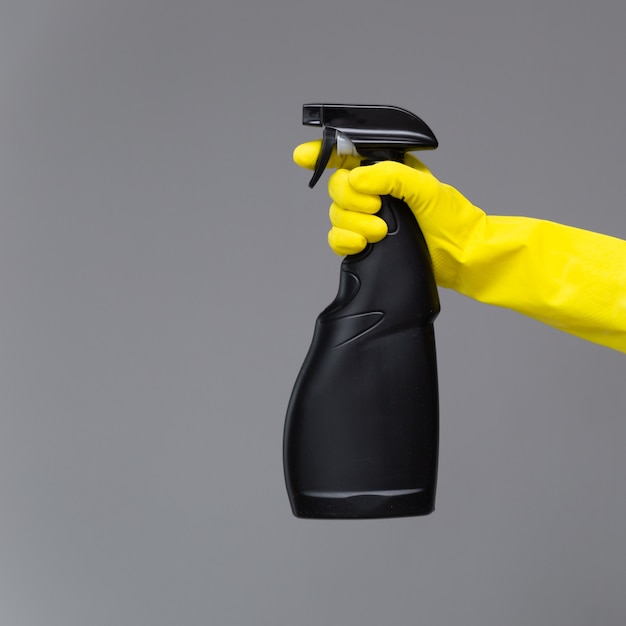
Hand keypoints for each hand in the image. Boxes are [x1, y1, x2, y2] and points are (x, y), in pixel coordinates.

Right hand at [293, 140, 485, 287]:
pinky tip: (363, 243)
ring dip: (355, 223)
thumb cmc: (451, 218)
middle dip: (352, 198)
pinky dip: (345, 240)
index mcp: (386, 169)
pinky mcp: (364, 242)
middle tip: (378, 207)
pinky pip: (338, 239)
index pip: (347, 155)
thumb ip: (391, 176)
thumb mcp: (425, 188)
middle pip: (337, 187)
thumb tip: (356, 178)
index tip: (302, 157)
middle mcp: (372, 191)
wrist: (460, 256)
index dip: (321, 154)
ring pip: (336, 214)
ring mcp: (367, 217)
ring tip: (382, 231)